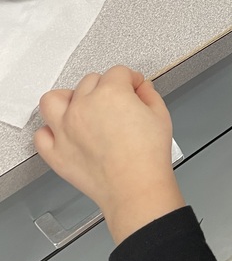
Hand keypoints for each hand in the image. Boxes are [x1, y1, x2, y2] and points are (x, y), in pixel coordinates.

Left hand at [35, 66, 183, 244]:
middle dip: (105, 87)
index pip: (118, 72)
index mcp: (110, 93)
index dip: (130, 79)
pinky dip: (50, 132)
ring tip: (79, 108)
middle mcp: (83, 106)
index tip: (134, 87)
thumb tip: (142, 88)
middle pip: (89, 82)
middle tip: (116, 102)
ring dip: (66, 99)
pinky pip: (41, 135)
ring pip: (53, 100)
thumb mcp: (161, 115)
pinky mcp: (55, 152)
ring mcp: (65, 129)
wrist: (136, 188)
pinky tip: (65, 133)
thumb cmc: (148, 157)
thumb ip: (149, 94)